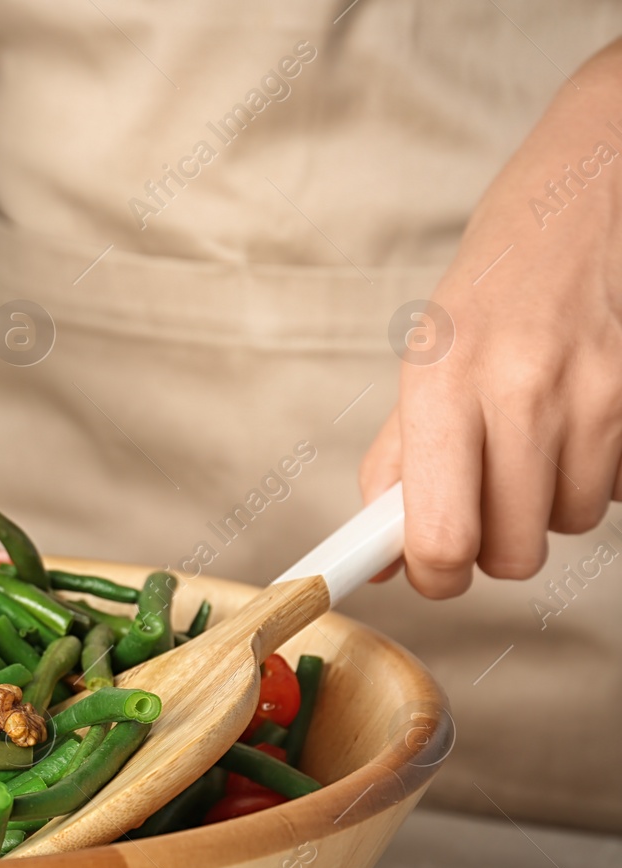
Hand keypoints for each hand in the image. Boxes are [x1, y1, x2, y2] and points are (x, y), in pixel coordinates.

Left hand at [360, 40, 621, 596]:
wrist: (590, 185)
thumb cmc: (496, 280)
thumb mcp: (424, 360)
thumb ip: (398, 462)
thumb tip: (376, 559)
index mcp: (440, 383)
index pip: (437, 537)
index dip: (432, 577)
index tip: (428, 573)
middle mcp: (517, 389)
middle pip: (513, 551)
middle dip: (495, 542)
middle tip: (485, 496)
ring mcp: (594, 390)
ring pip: (571, 523)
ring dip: (550, 502)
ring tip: (537, 435)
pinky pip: (618, 487)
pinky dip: (598, 471)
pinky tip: (584, 416)